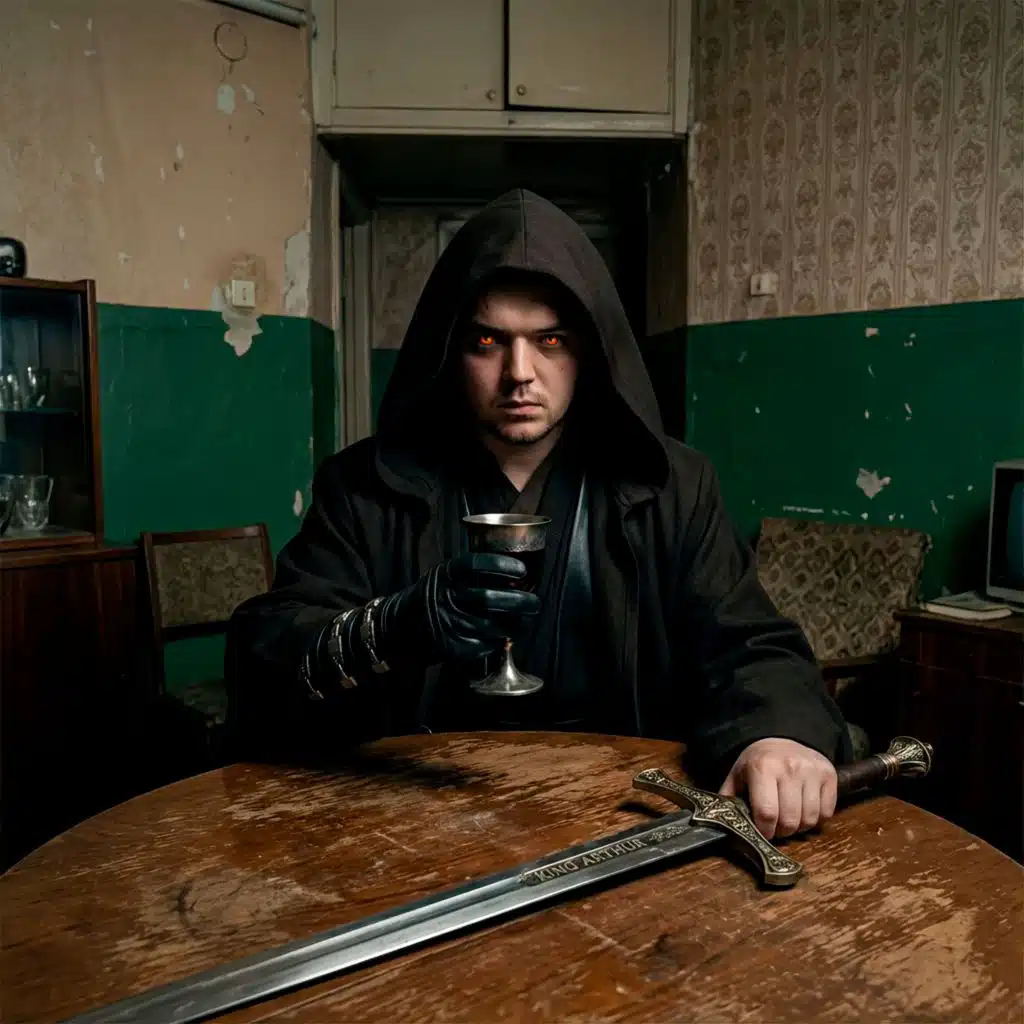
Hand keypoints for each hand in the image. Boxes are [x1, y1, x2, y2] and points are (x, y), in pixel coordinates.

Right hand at [377, 552, 539, 663]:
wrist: (404, 625)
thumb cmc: (436, 595)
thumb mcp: (446, 575)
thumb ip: (472, 572)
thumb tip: (516, 573)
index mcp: (446, 574)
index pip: (476, 564)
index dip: (502, 565)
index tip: (522, 570)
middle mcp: (447, 598)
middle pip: (490, 599)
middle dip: (520, 602)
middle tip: (535, 602)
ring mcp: (450, 624)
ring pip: (493, 626)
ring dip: (517, 625)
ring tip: (526, 621)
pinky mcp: (453, 647)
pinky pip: (486, 645)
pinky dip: (501, 641)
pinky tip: (506, 635)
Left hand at [720, 737, 836, 839]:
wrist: (780, 737)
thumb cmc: (757, 762)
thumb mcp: (737, 776)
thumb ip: (729, 799)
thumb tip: (721, 823)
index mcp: (762, 768)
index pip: (767, 813)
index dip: (765, 831)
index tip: (763, 833)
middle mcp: (789, 768)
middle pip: (790, 820)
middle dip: (782, 831)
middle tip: (776, 827)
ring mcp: (812, 770)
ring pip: (810, 819)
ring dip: (799, 827)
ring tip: (789, 818)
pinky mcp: (829, 774)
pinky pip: (827, 812)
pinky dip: (816, 818)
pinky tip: (804, 808)